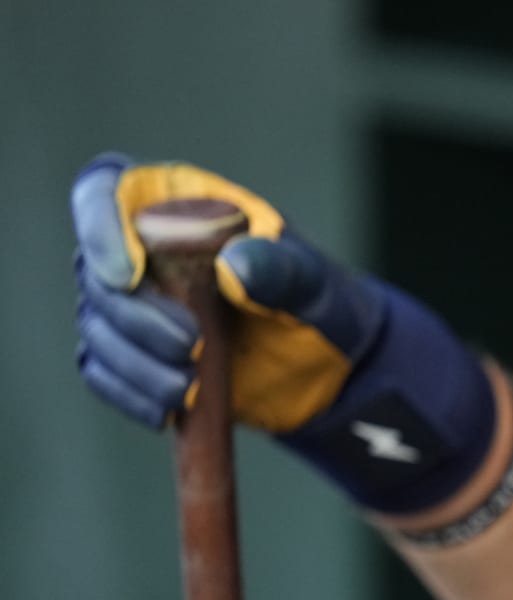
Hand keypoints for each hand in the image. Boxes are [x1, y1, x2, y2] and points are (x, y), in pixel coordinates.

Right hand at [71, 152, 497, 512]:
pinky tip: (169, 408)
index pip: (107, 190)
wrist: (330, 367)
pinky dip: (130, 392)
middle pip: (95, 271)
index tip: (127, 274)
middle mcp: (146, 248)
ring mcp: (138, 302)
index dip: (100, 226)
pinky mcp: (139, 353)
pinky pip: (105, 371)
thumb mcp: (315, 284)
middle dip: (134, 317)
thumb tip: (233, 265)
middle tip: (189, 346)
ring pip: (98, 326)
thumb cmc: (323, 305)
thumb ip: (280, 269)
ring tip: (188, 388)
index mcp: (184, 205)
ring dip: (135, 362)